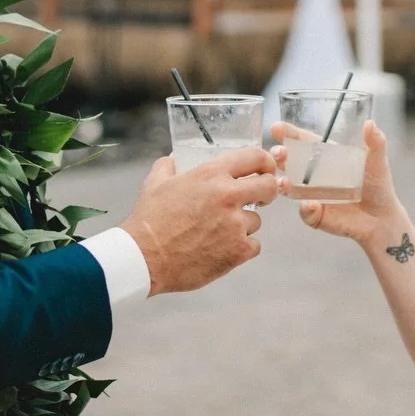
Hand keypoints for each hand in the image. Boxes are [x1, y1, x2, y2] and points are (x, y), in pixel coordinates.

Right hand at [120, 146, 276, 294]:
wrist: (144, 258)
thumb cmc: (149, 220)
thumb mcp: (155, 183)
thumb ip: (168, 166)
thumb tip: (174, 160)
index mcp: (212, 174)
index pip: (255, 157)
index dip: (266, 163)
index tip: (265, 170)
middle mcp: (228, 195)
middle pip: (269, 186)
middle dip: (266, 192)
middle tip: (257, 198)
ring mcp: (235, 224)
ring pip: (257, 220)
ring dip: (244, 225)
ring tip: (221, 231)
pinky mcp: (238, 251)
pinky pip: (254, 245)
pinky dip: (242, 248)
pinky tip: (224, 248)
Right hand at [270, 119, 401, 250]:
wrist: (382, 219)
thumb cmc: (378, 186)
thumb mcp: (377, 162)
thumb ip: (375, 142)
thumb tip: (370, 124)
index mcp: (325, 156)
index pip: (303, 141)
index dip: (290, 133)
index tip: (277, 128)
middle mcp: (313, 174)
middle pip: (289, 162)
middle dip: (279, 155)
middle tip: (279, 153)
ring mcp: (311, 195)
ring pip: (289, 187)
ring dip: (283, 183)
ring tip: (284, 182)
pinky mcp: (315, 215)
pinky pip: (305, 212)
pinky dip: (305, 209)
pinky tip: (311, 205)